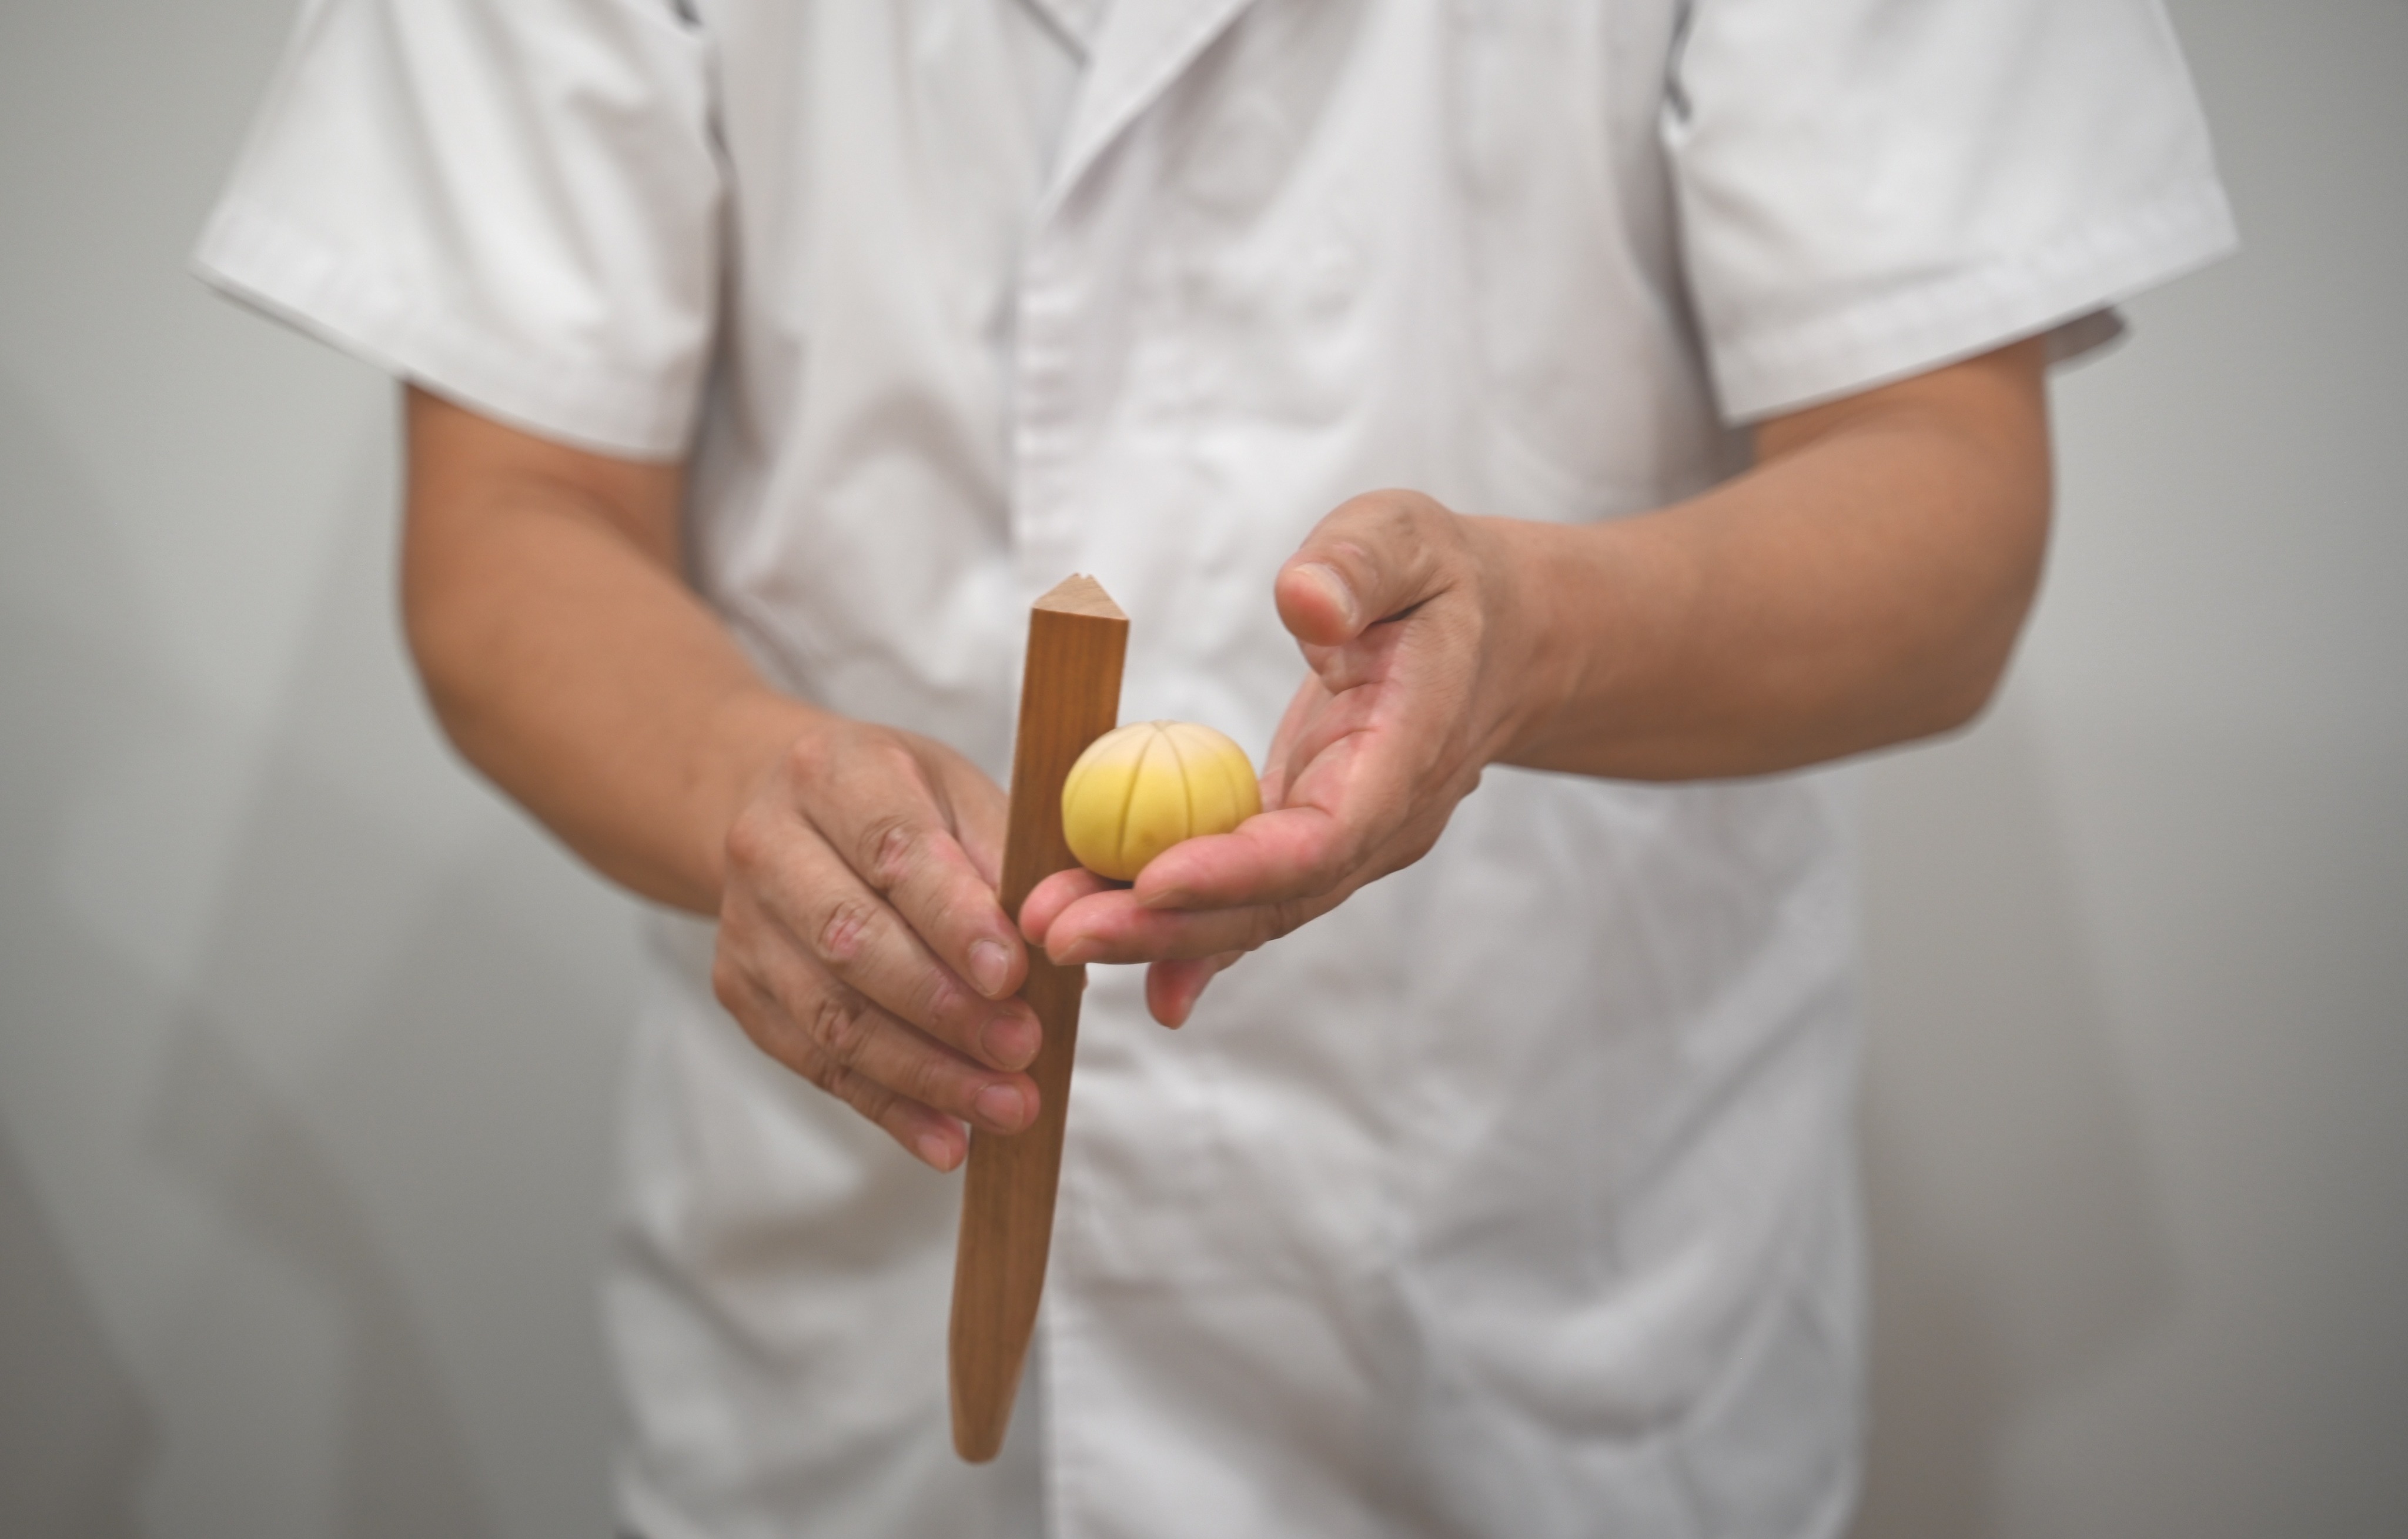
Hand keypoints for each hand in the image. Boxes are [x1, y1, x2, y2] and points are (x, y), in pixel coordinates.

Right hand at [712, 717, 1047, 1170]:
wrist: (781, 809)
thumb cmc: (896, 801)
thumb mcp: (959, 792)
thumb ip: (1010, 855)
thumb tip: (1061, 931)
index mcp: (832, 774)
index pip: (893, 850)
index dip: (954, 919)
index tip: (1013, 975)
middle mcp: (769, 845)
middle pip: (852, 941)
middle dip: (945, 1008)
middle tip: (1022, 1052)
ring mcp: (745, 924)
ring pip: (832, 1015)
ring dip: (925, 1074)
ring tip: (1006, 1108)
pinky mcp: (740, 989)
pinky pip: (815, 1061)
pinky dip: (887, 1106)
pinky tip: (947, 1138)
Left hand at [1021, 490, 1546, 1025]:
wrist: (1503, 641)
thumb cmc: (1443, 583)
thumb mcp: (1408, 539)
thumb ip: (1359, 565)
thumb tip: (1306, 603)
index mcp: (1406, 749)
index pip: (1324, 835)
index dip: (1238, 867)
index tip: (1150, 878)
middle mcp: (1381, 819)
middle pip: (1274, 897)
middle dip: (1165, 924)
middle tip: (1059, 930)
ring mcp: (1349, 840)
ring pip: (1255, 909)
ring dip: (1155, 933)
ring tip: (1052, 930)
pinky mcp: (1314, 839)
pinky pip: (1251, 897)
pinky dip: (1189, 935)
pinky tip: (1126, 964)